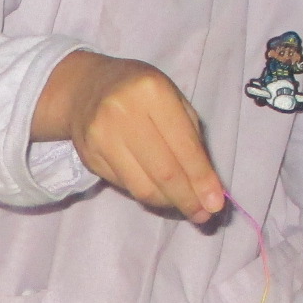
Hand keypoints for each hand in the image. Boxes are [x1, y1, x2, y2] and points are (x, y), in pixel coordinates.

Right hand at [33, 52, 223, 223]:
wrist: (87, 87)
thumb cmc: (141, 92)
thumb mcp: (174, 100)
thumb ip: (191, 139)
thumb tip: (207, 187)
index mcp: (152, 92)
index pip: (183, 147)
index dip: (201, 179)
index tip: (216, 204)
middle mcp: (123, 114)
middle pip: (163, 173)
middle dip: (187, 199)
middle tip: (202, 215)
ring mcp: (101, 137)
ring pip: (142, 187)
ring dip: (168, 203)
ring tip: (184, 207)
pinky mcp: (89, 157)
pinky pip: (125, 187)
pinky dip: (147, 195)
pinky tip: (158, 192)